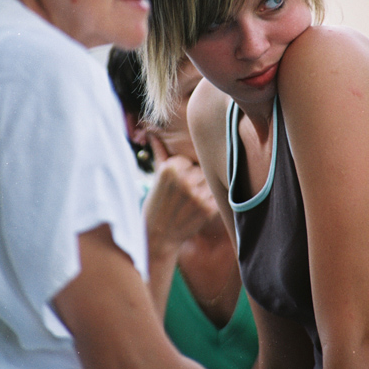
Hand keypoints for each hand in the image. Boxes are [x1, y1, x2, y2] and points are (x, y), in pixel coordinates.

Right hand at [144, 134, 218, 257]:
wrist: (158, 235)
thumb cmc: (156, 203)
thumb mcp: (156, 177)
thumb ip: (160, 152)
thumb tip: (152, 132)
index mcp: (170, 168)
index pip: (189, 160)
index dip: (185, 172)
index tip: (176, 186)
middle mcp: (183, 180)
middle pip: (201, 170)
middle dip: (195, 181)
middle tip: (183, 196)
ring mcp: (197, 194)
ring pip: (210, 182)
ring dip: (204, 190)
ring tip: (189, 202)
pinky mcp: (208, 208)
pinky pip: (216, 196)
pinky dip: (210, 201)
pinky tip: (196, 210)